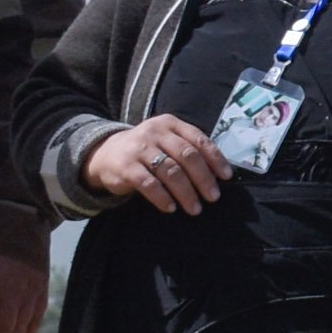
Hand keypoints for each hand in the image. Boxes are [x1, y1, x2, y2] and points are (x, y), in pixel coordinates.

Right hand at [83, 115, 228, 214]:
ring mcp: (139, 148)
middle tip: (213, 197)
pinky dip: (163, 198)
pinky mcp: (126, 166)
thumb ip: (188, 150)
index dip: (215, 159)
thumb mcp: (166, 141)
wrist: (105, 154)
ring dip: (186, 192)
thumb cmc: (147, 151)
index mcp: (170, 124)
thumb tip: (219, 175)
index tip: (226, 177)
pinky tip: (171, 208)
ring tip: (195, 208)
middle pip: (187, 156)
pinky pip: (149, 184)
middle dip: (203, 179)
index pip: (198, 140)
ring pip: (170, 171)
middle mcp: (155, 132)